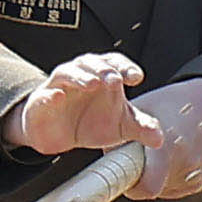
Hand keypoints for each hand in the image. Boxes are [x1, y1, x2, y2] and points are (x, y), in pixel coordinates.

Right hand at [10, 53, 149, 160]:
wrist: (58, 134)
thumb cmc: (91, 121)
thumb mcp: (120, 126)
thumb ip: (141, 128)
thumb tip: (159, 139)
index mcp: (102, 76)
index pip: (115, 63)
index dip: (125, 67)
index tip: (136, 78)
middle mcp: (81, 76)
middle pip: (91, 63)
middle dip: (104, 70)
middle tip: (115, 80)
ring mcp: (59, 87)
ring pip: (67, 72)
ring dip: (81, 76)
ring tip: (92, 84)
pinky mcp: (41, 102)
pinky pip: (44, 95)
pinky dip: (51, 94)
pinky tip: (58, 97)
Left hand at [122, 76, 201, 201]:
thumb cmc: (179, 104)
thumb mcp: (143, 111)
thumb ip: (122, 134)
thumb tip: (106, 156)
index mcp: (169, 149)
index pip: (144, 189)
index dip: (130, 186)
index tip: (122, 178)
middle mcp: (185, 165)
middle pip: (150, 188)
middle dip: (139, 177)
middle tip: (137, 159)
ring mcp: (195, 176)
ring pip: (161, 190)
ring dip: (153, 178)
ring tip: (157, 155)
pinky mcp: (200, 182)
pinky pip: (173, 188)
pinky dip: (166, 178)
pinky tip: (169, 159)